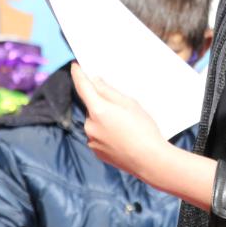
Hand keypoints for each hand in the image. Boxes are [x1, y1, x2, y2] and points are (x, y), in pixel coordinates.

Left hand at [71, 63, 166, 178]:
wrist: (150, 161)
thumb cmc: (143, 129)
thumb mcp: (129, 103)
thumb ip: (109, 91)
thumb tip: (95, 81)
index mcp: (98, 110)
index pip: (82, 87)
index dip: (78, 74)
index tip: (75, 66)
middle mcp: (90, 125)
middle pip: (92, 106)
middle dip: (102, 103)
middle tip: (121, 108)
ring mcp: (92, 140)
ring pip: (95, 122)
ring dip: (105, 120)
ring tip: (126, 127)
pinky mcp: (96, 152)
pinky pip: (98, 136)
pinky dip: (106, 133)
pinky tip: (122, 137)